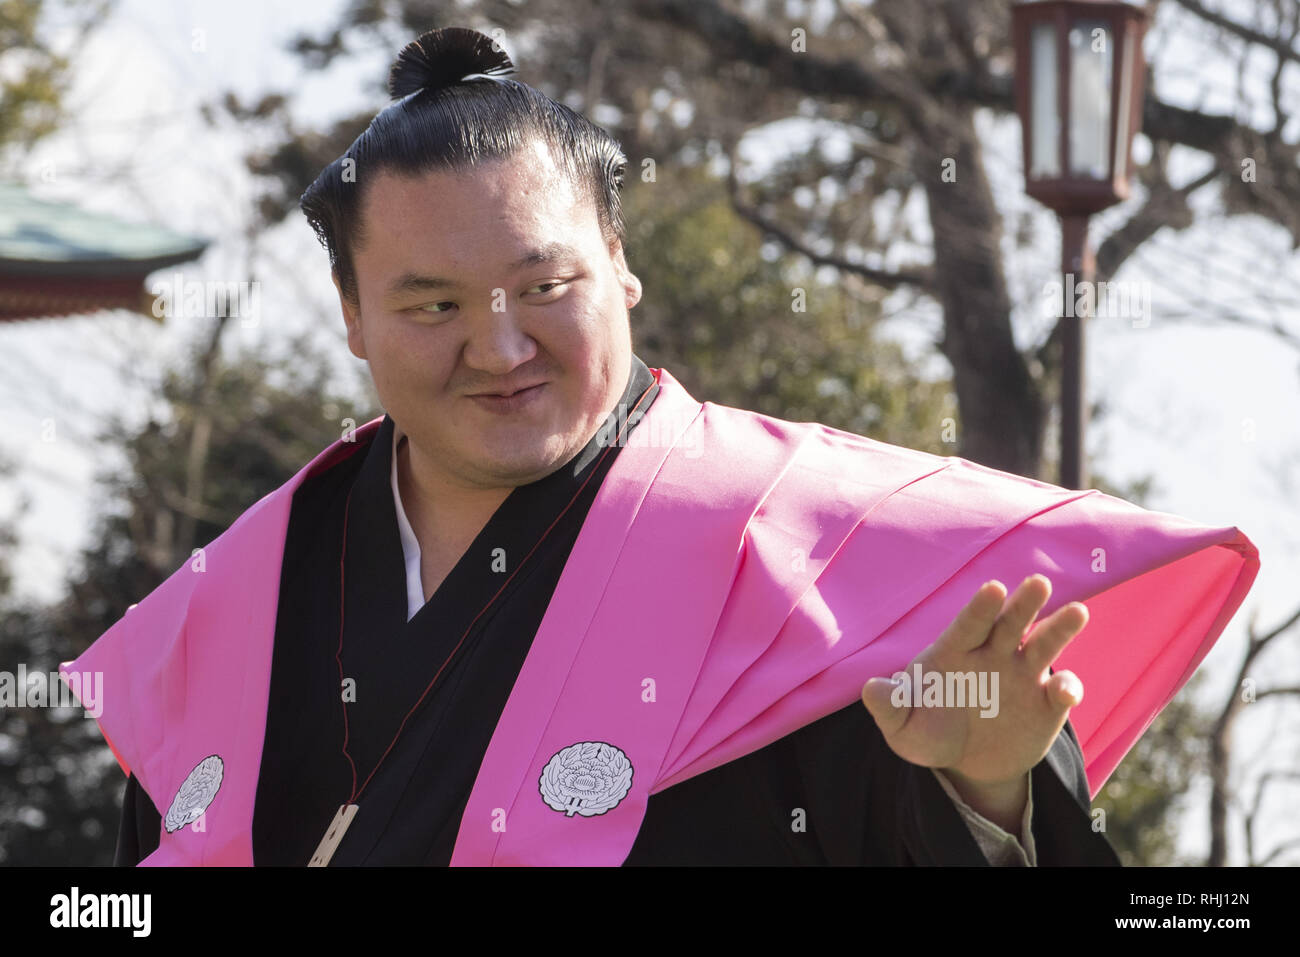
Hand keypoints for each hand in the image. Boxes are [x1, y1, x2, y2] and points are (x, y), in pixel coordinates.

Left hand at [861, 575, 1086, 790]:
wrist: (966, 763)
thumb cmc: (927, 733)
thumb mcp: (904, 729)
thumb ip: (890, 707)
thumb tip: (871, 688)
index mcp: (955, 652)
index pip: (968, 625)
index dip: (980, 608)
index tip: (993, 587)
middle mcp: (993, 653)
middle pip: (1010, 622)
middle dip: (1024, 603)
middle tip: (1038, 583)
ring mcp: (1023, 674)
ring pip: (1044, 644)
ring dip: (1060, 628)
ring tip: (1078, 612)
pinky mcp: (1048, 701)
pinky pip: (1062, 689)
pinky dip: (1067, 687)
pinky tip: (1064, 690)